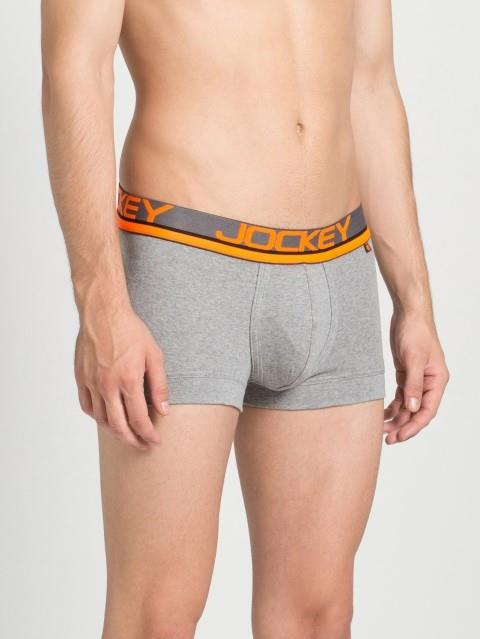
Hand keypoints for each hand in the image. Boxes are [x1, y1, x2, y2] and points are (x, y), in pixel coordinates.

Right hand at [74, 305, 168, 448]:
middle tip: (142, 446)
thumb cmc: (130, 331)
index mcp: (128, 380)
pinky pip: (87, 406)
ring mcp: (92, 383)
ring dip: (115, 432)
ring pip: (101, 419)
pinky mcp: (81, 378)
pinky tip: (107, 418)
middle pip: (119, 426)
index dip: (148, 435)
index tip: (154, 441)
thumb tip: (163, 410)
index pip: (139, 419)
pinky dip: (98, 417)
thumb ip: (160, 385)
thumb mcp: (154, 355)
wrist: (103, 313)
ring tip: (127, 435)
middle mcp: (107, 386)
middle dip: (132, 440)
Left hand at [384, 311, 448, 444]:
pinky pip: (400, 396)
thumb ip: (413, 384)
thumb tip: (413, 408)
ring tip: (381, 430)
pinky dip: (392, 406)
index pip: (427, 410)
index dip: (414, 426)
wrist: (408, 314)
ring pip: (407, 406)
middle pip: (417, 411)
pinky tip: (382, 415)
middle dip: (403, 426)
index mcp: (437, 380)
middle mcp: (429, 382)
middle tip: (388, 439)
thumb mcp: (413, 358)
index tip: (400, 436)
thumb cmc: (415, 332)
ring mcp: (417, 379)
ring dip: (396, 418)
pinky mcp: (406, 373)